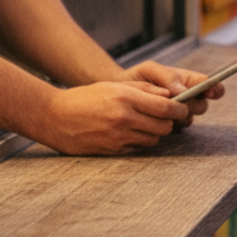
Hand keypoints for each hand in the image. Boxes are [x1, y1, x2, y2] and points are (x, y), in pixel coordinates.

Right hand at [41, 81, 192, 154]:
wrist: (53, 117)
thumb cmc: (84, 98)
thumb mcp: (113, 86)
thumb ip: (144, 89)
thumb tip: (169, 94)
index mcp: (126, 98)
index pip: (166, 108)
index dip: (180, 109)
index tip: (183, 108)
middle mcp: (124, 118)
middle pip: (164, 126)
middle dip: (169, 122)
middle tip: (165, 116)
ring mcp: (118, 137)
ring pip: (154, 139)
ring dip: (155, 132)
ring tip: (145, 123)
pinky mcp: (113, 150)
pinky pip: (139, 147)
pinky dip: (141, 140)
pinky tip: (132, 132)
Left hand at [124, 60, 220, 125]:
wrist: (116, 95)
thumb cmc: (135, 78)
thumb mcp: (149, 69)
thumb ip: (167, 77)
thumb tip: (182, 90)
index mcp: (187, 80)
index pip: (208, 84)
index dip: (215, 89)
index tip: (211, 92)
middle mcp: (187, 97)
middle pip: (202, 104)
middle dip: (191, 104)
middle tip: (176, 101)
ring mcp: (179, 112)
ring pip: (189, 118)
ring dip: (178, 115)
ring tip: (160, 109)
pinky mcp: (170, 125)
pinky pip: (177, 127)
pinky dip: (169, 123)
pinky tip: (155, 117)